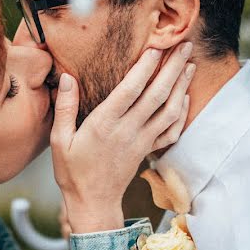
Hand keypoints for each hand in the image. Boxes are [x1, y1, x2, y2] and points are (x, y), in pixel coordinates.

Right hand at [51, 43, 194, 232]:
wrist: (93, 203)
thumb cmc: (73, 172)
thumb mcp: (59, 140)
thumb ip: (64, 107)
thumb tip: (67, 78)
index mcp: (104, 125)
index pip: (129, 91)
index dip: (145, 68)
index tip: (155, 47)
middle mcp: (127, 131)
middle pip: (156, 95)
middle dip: (172, 68)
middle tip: (184, 45)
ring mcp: (142, 141)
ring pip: (169, 110)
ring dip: (182, 86)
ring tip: (190, 64)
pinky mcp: (148, 150)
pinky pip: (171, 130)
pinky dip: (182, 113)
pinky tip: (185, 97)